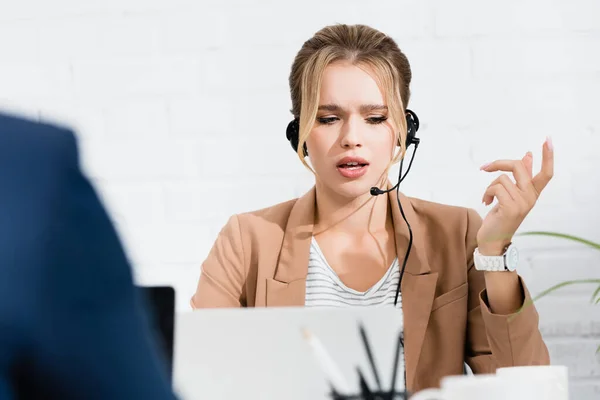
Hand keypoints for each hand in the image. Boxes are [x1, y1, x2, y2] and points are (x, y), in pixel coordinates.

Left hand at [477, 137, 553, 254]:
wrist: (493, 240)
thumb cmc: (501, 216)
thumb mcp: (511, 194)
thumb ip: (520, 177)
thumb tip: (527, 156)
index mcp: (533, 193)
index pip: (546, 173)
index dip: (548, 156)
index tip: (548, 139)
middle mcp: (531, 197)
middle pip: (519, 166)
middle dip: (499, 163)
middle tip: (485, 167)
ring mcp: (523, 203)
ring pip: (502, 178)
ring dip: (489, 186)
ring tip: (488, 197)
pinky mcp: (511, 208)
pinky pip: (496, 187)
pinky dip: (487, 193)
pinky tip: (486, 202)